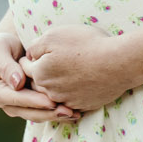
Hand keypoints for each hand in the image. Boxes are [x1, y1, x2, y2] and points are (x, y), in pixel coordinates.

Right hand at [0, 31, 77, 121]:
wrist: (9, 47)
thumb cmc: (2, 45)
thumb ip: (5, 65)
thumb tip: (17, 83)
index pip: (14, 99)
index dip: (32, 101)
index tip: (50, 101)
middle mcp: (6, 103)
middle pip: (28, 112)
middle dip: (48, 113)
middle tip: (68, 111)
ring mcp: (18, 106)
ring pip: (37, 115)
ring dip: (56, 115)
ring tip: (74, 113)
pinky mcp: (31, 104)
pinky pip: (44, 111)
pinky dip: (58, 111)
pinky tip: (74, 112)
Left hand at [19, 25, 142, 113]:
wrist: (118, 63)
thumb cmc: (86, 44)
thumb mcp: (54, 35)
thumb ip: (35, 46)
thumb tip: (29, 54)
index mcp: (40, 73)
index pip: (24, 67)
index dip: (28, 59)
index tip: (31, 55)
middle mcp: (50, 91)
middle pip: (37, 84)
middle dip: (38, 75)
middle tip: (44, 66)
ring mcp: (67, 101)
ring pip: (53, 94)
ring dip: (54, 87)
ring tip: (61, 75)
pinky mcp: (83, 106)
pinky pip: (70, 102)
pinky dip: (70, 94)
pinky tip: (77, 84)